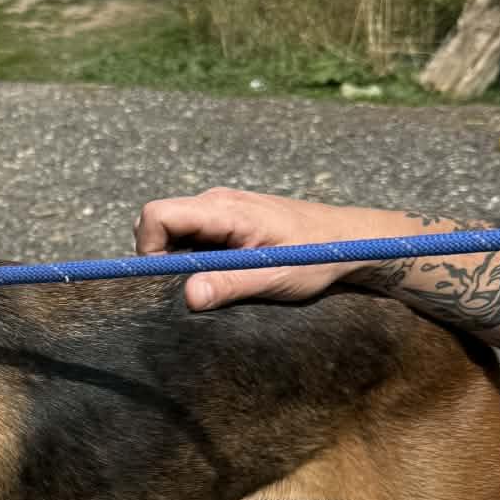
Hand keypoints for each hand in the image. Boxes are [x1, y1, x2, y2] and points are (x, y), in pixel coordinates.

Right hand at [133, 187, 411, 310]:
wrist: (351, 240)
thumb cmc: (317, 255)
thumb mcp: (274, 277)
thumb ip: (228, 285)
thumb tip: (187, 297)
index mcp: (223, 210)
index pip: (156, 216)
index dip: (149, 250)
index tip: (166, 282)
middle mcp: (215, 202)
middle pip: (157, 222)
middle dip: (159, 257)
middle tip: (188, 286)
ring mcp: (220, 209)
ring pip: (173, 230)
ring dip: (178, 259)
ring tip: (212, 281)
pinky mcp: (227, 220)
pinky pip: (192, 235)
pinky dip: (194, 257)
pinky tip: (224, 273)